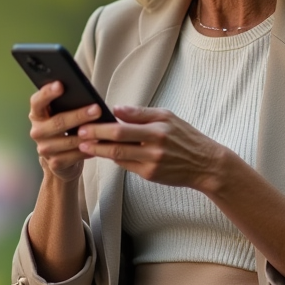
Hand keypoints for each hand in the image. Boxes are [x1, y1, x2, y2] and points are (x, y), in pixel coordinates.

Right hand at [29, 82, 103, 181]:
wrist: (61, 160)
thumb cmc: (65, 130)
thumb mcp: (62, 115)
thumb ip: (68, 105)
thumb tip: (86, 95)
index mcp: (37, 114)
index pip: (38, 101)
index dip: (48, 92)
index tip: (61, 85)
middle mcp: (37, 131)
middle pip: (58, 122)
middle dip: (79, 115)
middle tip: (96, 109)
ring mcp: (44, 148)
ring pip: (68, 141)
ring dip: (87, 135)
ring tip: (103, 129)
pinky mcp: (55, 163)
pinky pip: (74, 155)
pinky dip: (88, 150)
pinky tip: (99, 144)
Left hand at [76, 105, 226, 192]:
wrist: (205, 164)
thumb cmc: (185, 137)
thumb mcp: (168, 117)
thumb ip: (141, 113)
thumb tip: (116, 108)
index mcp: (158, 129)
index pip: (124, 126)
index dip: (102, 126)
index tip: (86, 121)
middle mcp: (155, 147)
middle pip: (117, 142)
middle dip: (95, 138)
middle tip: (79, 134)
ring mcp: (152, 163)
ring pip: (118, 156)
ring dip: (99, 151)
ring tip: (84, 145)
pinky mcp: (150, 175)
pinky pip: (126, 166)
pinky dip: (114, 158)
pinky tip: (103, 153)